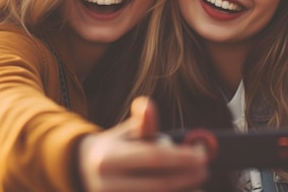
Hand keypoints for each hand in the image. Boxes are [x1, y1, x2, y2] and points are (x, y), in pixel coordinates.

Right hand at [78, 96, 207, 191]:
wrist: (83, 173)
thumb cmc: (113, 149)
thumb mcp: (124, 134)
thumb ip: (143, 123)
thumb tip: (148, 105)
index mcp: (108, 157)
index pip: (153, 157)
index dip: (181, 157)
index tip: (201, 155)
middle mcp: (106, 183)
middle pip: (159, 184)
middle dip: (186, 177)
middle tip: (204, 170)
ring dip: (182, 191)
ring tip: (196, 184)